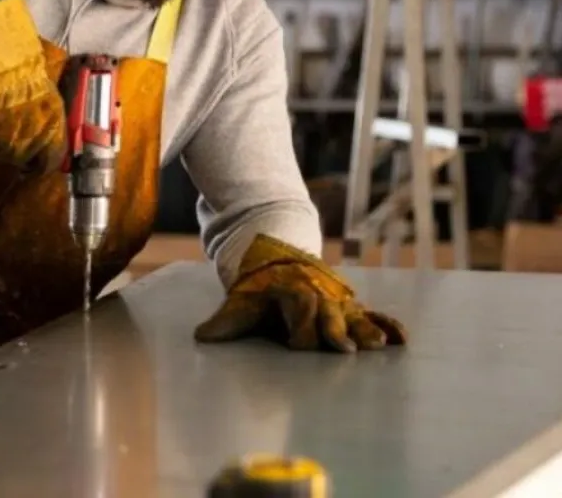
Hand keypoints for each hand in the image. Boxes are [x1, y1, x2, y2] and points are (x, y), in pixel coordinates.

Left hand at [194, 234, 406, 352]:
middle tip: (343, 347)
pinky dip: (387, 323)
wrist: (278, 256)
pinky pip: (372, 314)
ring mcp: (336, 299)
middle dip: (335, 328)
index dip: (298, 325)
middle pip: (329, 311)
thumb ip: (225, 321)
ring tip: (378, 346)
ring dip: (366, 328)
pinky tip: (402, 339)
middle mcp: (317, 293)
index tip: (296, 345)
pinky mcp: (350, 305)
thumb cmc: (258, 287)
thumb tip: (200, 336)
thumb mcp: (241, 300)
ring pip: (354, 314)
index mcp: (290, 290)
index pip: (298, 306)